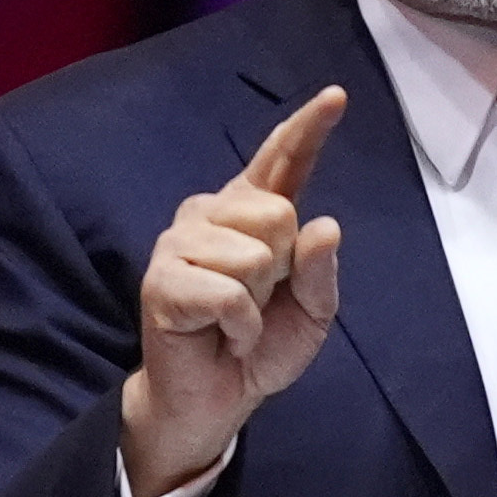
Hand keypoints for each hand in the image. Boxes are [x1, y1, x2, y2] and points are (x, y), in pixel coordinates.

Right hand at [120, 87, 346, 496]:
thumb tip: (324, 225)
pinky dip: (239, 326)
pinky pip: (228, 294)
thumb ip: (322, 271)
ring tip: (236, 320)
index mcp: (253, 212)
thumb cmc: (261, 346)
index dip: (308, 128)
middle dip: (282, 269)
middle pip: (277, 213)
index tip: (335, 96)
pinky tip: (223, 334)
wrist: (216, 399)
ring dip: (258, 302)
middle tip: (259, 301)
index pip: (283, 161)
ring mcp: (180, 241)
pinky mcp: (161, 279)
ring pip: (254, 255)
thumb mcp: (313, 313)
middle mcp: (212, 213)